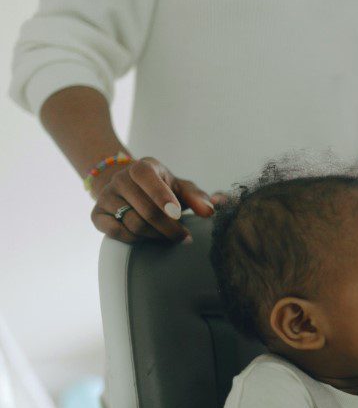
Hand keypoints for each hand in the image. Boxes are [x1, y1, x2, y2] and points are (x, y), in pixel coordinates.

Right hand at [90, 157, 214, 242]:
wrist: (129, 189)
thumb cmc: (162, 189)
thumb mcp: (181, 188)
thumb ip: (198, 197)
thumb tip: (211, 210)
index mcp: (143, 167)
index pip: (147, 177)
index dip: (162, 196)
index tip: (177, 214)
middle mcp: (121, 178)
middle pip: (146, 210)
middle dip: (169, 228)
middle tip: (184, 237)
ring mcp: (106, 196)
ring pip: (133, 224)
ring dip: (156, 235)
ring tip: (168, 236)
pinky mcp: (97, 214)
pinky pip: (116, 233)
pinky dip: (135, 240)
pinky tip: (146, 237)